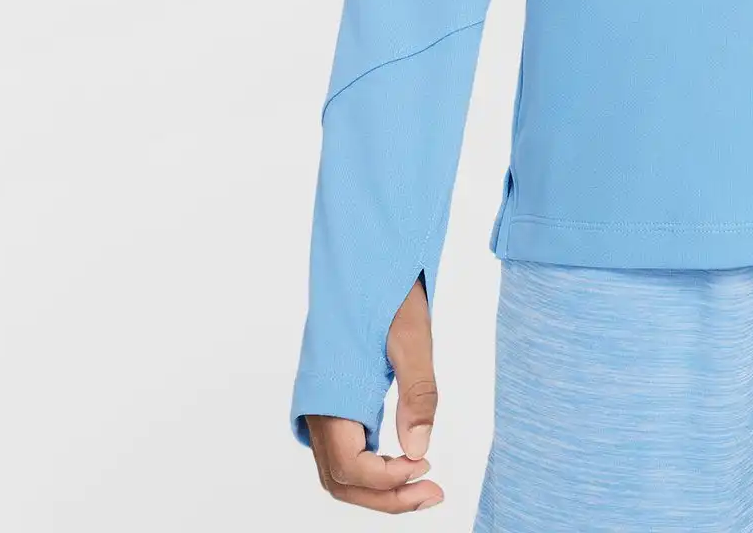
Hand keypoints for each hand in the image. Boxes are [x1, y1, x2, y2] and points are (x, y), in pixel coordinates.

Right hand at [304, 278, 444, 512]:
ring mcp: (324, 407)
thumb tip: (420, 449)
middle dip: (385, 496)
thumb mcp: (411, 335)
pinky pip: (346, 450)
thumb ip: (417, 392)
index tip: (426, 466)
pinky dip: (374, 468)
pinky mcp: (335, 401)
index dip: (385, 480)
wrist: (368, 256)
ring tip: (424, 487)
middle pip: (341, 479)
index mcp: (330, 394)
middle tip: (433, 493)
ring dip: (379, 488)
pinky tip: (405, 462)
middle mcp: (319, 409)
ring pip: (340, 471)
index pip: (347, 465)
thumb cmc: (388, 289)